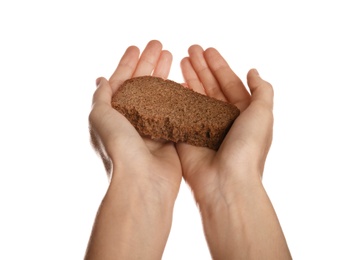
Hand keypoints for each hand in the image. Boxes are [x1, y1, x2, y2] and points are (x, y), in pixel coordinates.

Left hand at [86, 40, 181, 259]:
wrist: (142, 182)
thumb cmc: (118, 149)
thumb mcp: (100, 117)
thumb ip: (101, 96)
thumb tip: (101, 80)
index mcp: (112, 115)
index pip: (121, 82)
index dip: (128, 63)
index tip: (137, 47)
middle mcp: (131, 121)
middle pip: (142, 85)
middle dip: (150, 64)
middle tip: (160, 45)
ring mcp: (151, 128)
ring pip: (159, 95)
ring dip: (165, 76)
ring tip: (174, 56)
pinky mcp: (169, 136)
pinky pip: (174, 111)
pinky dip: (178, 96)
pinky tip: (184, 82)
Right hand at [177, 45, 290, 258]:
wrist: (225, 181)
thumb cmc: (247, 149)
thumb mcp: (263, 114)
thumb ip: (262, 90)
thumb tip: (254, 72)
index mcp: (243, 114)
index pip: (230, 83)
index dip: (219, 66)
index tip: (207, 50)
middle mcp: (223, 119)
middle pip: (210, 87)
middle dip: (201, 68)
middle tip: (190, 50)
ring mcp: (204, 127)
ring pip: (195, 97)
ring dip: (189, 78)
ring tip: (180, 60)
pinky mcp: (187, 135)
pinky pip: (181, 112)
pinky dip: (178, 98)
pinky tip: (173, 83)